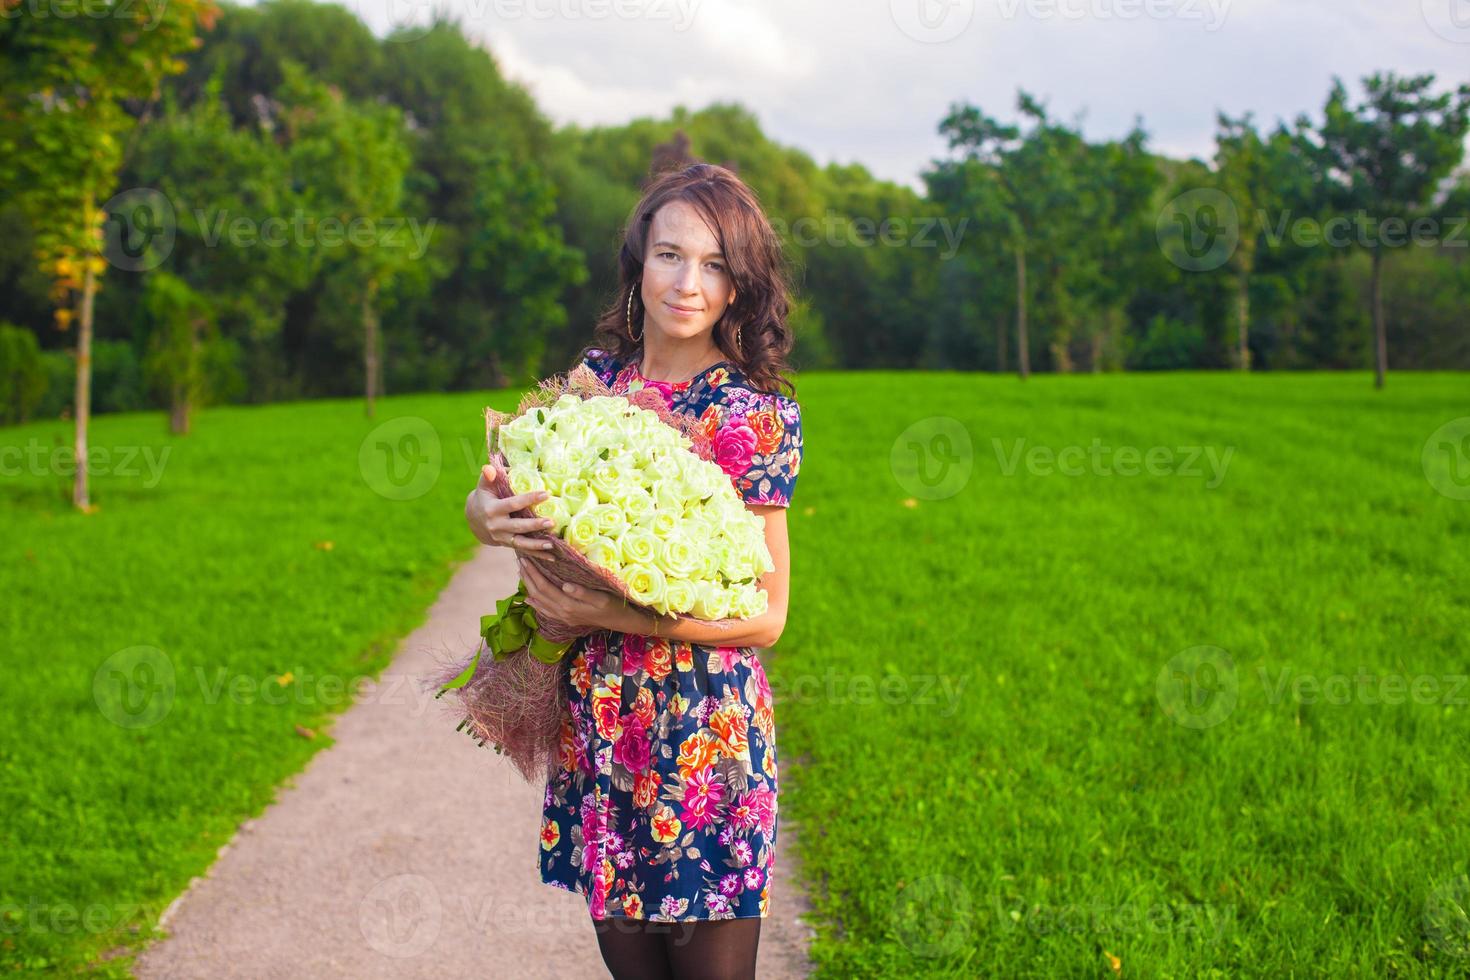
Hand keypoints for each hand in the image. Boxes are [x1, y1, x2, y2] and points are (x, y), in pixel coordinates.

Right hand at [466, 463, 556, 553]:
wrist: (475, 519)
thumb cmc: (484, 497)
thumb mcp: (484, 486)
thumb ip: (488, 477)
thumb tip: (489, 468)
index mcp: (492, 509)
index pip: (513, 504)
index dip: (529, 499)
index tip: (546, 494)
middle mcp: (496, 526)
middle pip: (518, 526)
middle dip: (535, 526)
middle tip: (551, 522)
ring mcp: (501, 538)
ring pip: (520, 543)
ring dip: (536, 545)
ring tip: (552, 544)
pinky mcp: (507, 545)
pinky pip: (523, 550)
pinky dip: (537, 555)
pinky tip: (552, 556)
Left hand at [520, 559, 645, 634]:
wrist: (620, 622)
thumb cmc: (613, 606)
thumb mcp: (602, 598)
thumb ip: (583, 593)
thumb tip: (565, 585)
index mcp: (569, 606)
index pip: (545, 588)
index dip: (533, 574)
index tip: (526, 559)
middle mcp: (562, 613)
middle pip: (538, 594)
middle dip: (528, 578)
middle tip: (520, 562)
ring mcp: (563, 618)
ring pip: (539, 602)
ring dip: (529, 588)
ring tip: (522, 574)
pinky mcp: (566, 619)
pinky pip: (546, 612)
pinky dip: (535, 604)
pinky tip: (529, 599)